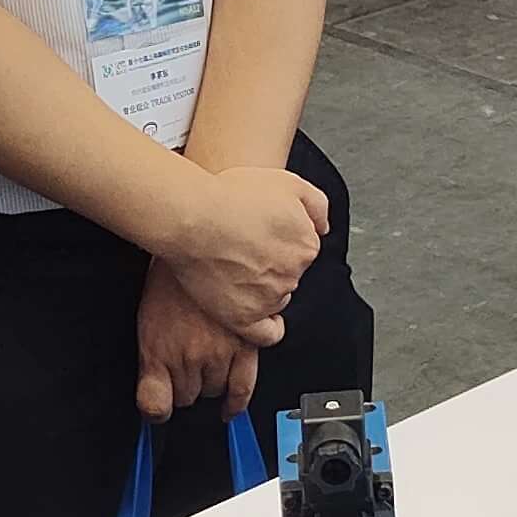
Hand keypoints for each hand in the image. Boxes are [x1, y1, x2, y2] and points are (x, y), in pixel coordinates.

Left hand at [136, 263, 262, 419]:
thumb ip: (151, 356)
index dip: (158, 405)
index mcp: (159, 351)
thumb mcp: (146, 317)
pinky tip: (231, 406)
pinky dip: (236, 401)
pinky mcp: (246, 344)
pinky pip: (243, 387)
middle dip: (185, 386)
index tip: (160, 406)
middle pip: (187, 397)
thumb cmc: (169, 276)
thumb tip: (154, 392)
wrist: (197, 242)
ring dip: (210, 385)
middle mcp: (188, 356)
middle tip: (186, 372)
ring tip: (207, 368)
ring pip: (214, 391)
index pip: (156, 405)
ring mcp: (219, 352)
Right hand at [163, 164, 326, 340]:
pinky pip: (266, 334)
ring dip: (262, 289)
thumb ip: (316, 205)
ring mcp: (270, 298)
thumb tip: (324, 227)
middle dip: (272, 264)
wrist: (192, 216)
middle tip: (244, 250)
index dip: (281, 241)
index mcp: (306, 244)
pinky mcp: (244, 317)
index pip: (302, 251)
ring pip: (276, 299)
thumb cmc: (231, 196)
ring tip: (234, 270)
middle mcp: (294, 274)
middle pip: (289, 274)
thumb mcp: (287, 182)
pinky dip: (266, 327)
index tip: (261, 235)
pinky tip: (255, 314)